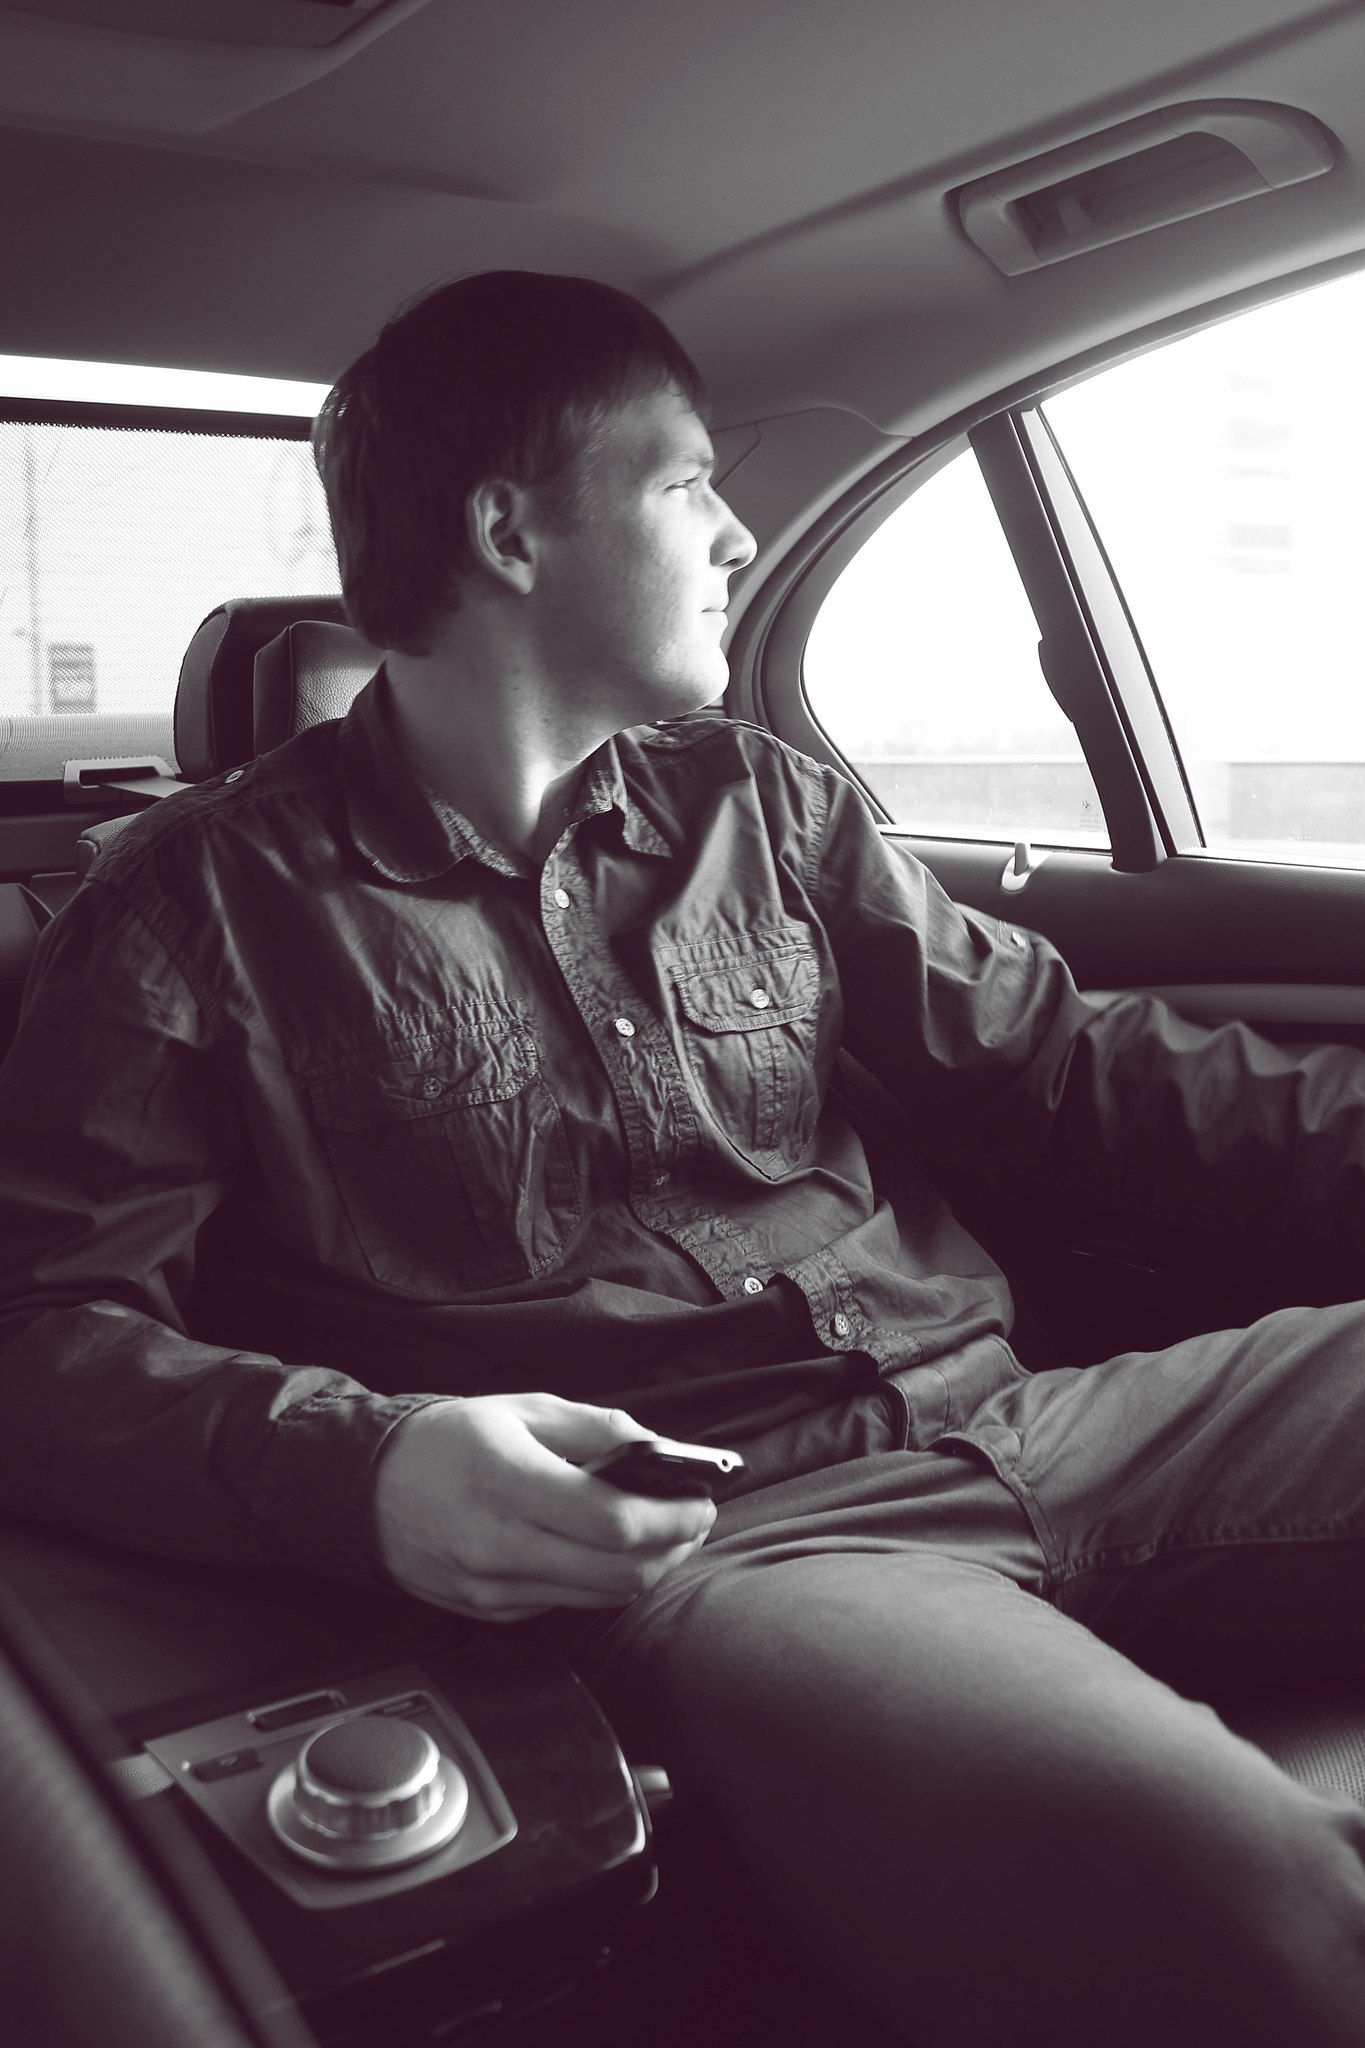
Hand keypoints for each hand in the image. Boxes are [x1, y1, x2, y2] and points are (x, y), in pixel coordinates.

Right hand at [372, 1392, 717, 1621]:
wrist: (363, 1489)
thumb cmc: (445, 1441)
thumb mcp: (520, 1410)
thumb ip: (595, 1427)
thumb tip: (658, 1448)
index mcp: (508, 1482)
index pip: (614, 1521)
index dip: (672, 1516)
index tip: (701, 1498)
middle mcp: (499, 1546)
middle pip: (621, 1572)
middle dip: (674, 1546)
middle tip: (694, 1518)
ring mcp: (493, 1588)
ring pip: (602, 1596)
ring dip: (648, 1568)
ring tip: (664, 1533)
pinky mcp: (491, 1612)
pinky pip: (567, 1604)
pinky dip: (603, 1580)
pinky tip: (610, 1550)